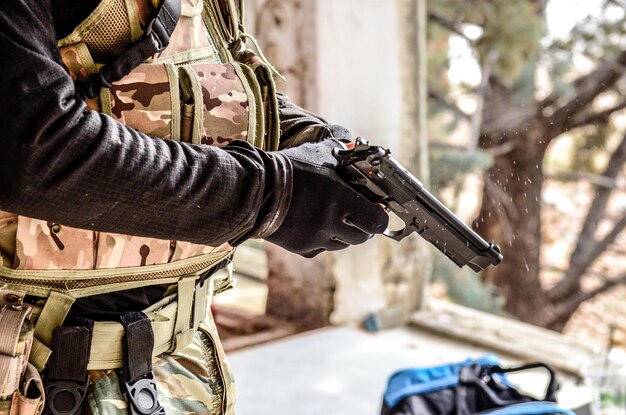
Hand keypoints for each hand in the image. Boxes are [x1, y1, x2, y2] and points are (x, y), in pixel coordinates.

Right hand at [265, 139, 387, 256]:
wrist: (253, 190)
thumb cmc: (287, 168)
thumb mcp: (316, 154)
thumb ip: (338, 153)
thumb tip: (351, 146)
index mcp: (341, 202)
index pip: (375, 221)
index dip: (379, 216)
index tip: (377, 208)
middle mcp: (331, 225)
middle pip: (361, 236)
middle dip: (365, 226)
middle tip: (362, 214)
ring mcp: (315, 240)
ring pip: (342, 244)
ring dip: (345, 234)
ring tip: (338, 218)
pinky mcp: (300, 248)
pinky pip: (321, 249)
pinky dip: (324, 240)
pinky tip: (317, 226)